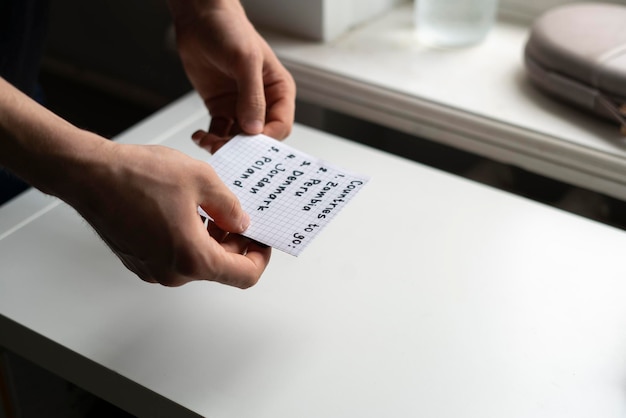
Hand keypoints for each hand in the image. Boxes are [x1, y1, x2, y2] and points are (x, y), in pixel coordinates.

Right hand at [63, 137, 270, 287]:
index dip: (259, 256)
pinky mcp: (140, 260)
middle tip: (239, 214)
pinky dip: (190, 238)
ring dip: (212, 238)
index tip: (261, 239)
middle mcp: (171, 273)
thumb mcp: (201, 180)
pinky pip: (176, 255)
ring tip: (212, 206)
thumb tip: (241, 222)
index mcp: (192, 259)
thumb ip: (230, 206)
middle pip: (220, 267)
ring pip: (197, 260)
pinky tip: (188, 210)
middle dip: (235, 242)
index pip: (244, 275)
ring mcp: (153, 269)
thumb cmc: (135, 177)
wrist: (88, 175)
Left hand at [170, 0, 295, 151]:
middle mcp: (262, 102)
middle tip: (225, 149)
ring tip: (209, 142)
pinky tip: (200, 137)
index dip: (266, 138)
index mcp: (279, 91)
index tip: (249, 144)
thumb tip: (254, 128)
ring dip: (224, 145)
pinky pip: (219, 132)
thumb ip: (252, 96)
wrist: (199, 18)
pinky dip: (210, 139)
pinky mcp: (221, 108)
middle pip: (259, 137)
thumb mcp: (245, 61)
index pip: (280, 125)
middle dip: (243, 146)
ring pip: (238, 138)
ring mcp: (240, 107)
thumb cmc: (229, 30)